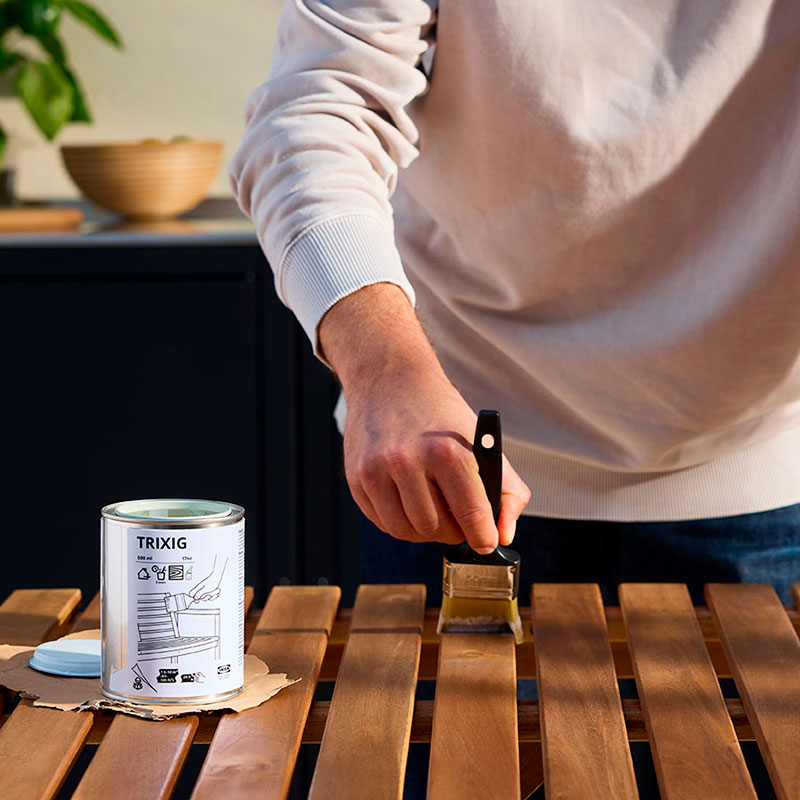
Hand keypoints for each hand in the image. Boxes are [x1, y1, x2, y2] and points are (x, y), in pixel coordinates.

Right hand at [320, 284, 529, 553]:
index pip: (472, 516)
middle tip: (458, 519)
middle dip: (453, 531)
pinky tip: (410, 501)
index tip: (486, 542)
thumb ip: (507, 491)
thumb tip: (503, 534)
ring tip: (434, 511)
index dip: (483, 537)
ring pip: (406, 532)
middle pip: (437, 530)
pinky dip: (399, 521)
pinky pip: (382, 522)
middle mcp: (408, 461)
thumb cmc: (440, 415)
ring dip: (424, 531)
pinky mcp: (357, 477)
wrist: (391, 380)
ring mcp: (377, 470)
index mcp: (447, 452)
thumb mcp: (483, 442)